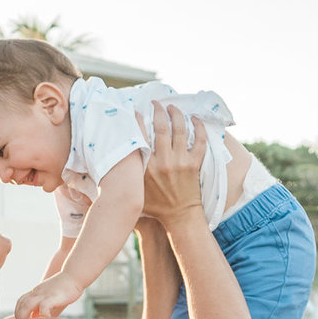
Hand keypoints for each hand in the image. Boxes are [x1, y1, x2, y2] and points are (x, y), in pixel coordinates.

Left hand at [15, 272, 83, 318]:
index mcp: (36, 292)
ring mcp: (45, 294)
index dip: (18, 311)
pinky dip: (42, 314)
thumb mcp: (51, 296)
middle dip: (19, 316)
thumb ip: (45, 306)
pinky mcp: (54, 296)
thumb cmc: (65, 288)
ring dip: (25, 316)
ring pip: (27, 304)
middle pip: (21, 303)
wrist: (75, 275)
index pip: (20, 301)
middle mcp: (37, 292)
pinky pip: (44, 306)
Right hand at [138, 102, 206, 226]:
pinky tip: (194, 119)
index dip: (138, 120)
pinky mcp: (194, 164)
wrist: (179, 215)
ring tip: (172, 107)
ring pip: (180, 130)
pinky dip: (199, 127)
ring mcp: (180, 162)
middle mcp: (163, 162)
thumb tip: (118, 160)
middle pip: (161, 127)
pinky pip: (199, 140)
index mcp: (146, 167)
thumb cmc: (155, 205)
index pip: (140, 136)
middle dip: (158, 111)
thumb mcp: (137, 189)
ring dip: (176, 114)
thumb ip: (130, 174)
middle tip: (156, 103)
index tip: (136, 110)